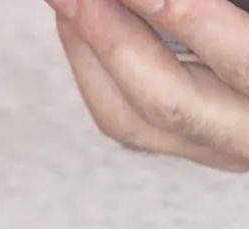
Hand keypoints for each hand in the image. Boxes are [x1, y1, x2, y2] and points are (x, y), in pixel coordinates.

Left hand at [46, 0, 248, 171]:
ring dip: (88, 56)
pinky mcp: (200, 148)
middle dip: (111, 37)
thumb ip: (224, 8)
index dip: (178, 13)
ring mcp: (223, 148)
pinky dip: (96, 74)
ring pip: (134, 121)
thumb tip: (166, 0)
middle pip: (168, 100)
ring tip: (64, 0)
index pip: (237, 56)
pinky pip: (129, 124)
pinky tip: (81, 28)